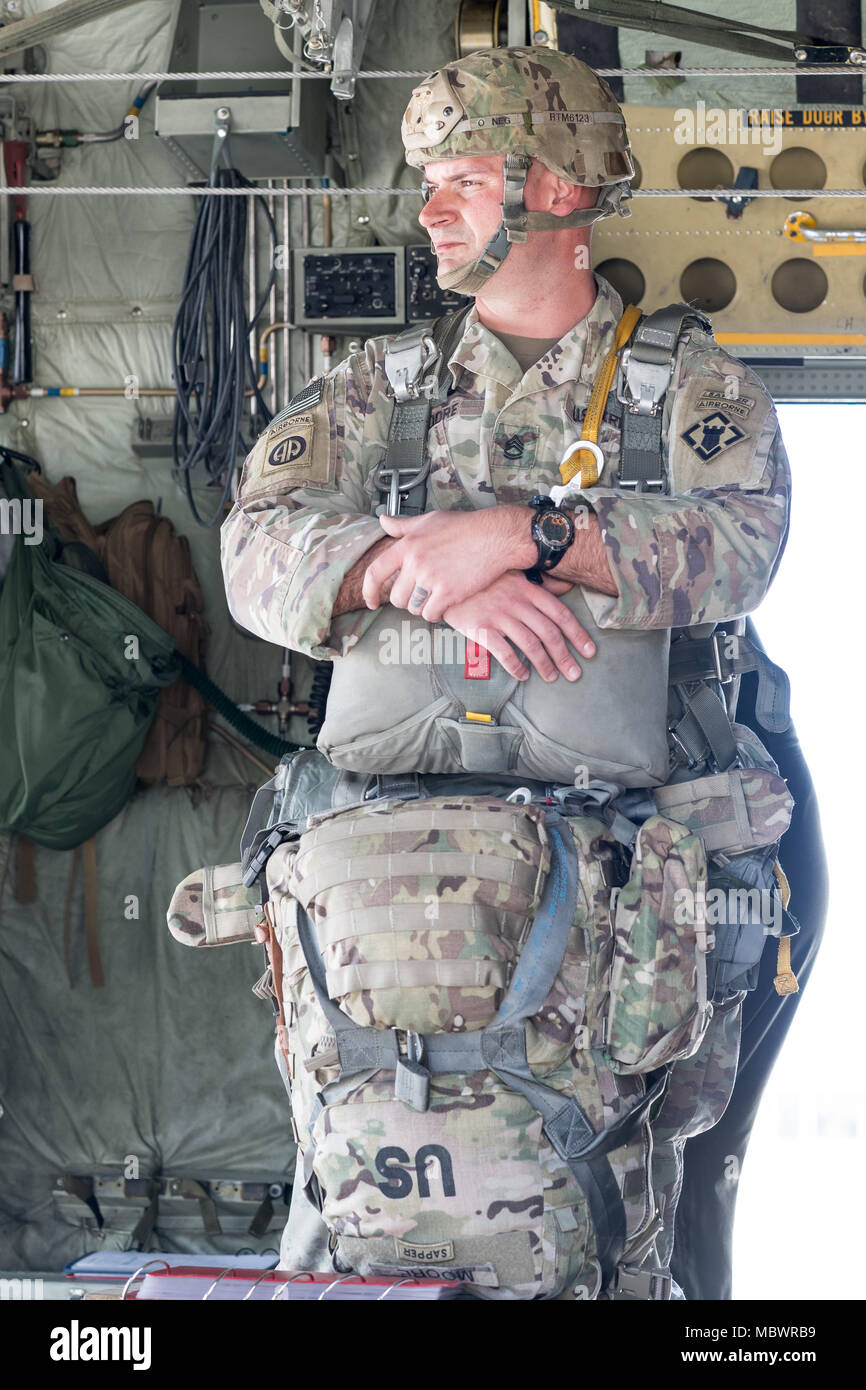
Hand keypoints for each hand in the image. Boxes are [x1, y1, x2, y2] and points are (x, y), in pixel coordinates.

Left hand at [362, 509, 522, 620]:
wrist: (495, 536)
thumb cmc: (465, 527)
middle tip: (423, 593)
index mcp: (407, 544)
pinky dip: (437, 613)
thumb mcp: (429, 520)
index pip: (375, 572)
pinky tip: (446, 603)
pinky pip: (431, 614)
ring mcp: (431, 578)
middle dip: (407, 599)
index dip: (369, 591)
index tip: (370, 602)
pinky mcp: (448, 592)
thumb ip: (403, 526)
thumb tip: (383, 521)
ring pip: (414, 607)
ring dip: (423, 606)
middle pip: (397, 597)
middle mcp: (416, 562)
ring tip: (437, 595)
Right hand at [442, 570, 595, 682]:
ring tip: (552, 677)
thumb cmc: (482, 578)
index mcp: (528, 589)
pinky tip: (523, 676)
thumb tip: (566, 588)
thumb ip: (541, 584)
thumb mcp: (513, 574)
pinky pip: (504, 652)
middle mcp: (517, 602)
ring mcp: (498, 615)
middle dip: (565, 656)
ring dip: (544, 664)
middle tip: (574, 674)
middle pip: (549, 633)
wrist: (445, 578)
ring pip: (530, 645)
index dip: (578, 635)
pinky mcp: (480, 628)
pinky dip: (516, 667)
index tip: (590, 651)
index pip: (560, 614)